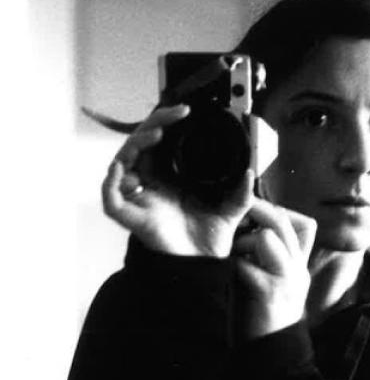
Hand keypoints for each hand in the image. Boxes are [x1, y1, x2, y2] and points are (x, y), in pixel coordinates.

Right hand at [102, 105, 253, 256]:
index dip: (166, 123)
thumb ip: (242, 192)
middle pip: (139, 145)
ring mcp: (139, 200)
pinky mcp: (131, 218)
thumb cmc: (210, 239)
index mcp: (169, 178)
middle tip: (173, 116)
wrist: (204, 267)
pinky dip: (112, 182)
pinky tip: (125, 169)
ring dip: (135, 144)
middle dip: (152, 124)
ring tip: (157, 134)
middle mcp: (151, 185)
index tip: (185, 112)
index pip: (159, 142)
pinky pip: (110, 198)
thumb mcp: (232, 210)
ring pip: (122, 163)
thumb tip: (250, 171)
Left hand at [233, 199, 316, 339]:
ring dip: (243, 241)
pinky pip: (243, 263)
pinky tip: (231, 278)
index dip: (279, 212)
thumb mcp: (274, 286)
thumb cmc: (263, 321)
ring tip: (235, 256)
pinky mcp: (266, 292)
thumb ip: (269, 262)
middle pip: (282, 222)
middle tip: (239, 212)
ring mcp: (284, 280)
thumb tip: (252, 236)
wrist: (271, 360)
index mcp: (298, 267)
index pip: (304, 224)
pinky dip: (232, 265)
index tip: (257, 217)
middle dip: (257, 210)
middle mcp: (296, 270)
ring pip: (266, 236)